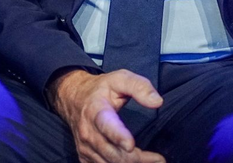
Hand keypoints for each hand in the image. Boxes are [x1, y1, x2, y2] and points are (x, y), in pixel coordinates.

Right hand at [48, 69, 164, 162]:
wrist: (73, 98)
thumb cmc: (101, 89)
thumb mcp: (120, 79)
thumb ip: (139, 87)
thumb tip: (157, 102)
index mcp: (96, 111)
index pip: (106, 125)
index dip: (118, 136)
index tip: (130, 145)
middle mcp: (88, 132)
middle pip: (112, 152)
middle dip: (137, 158)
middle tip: (159, 159)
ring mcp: (85, 147)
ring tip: (153, 162)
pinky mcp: (85, 157)